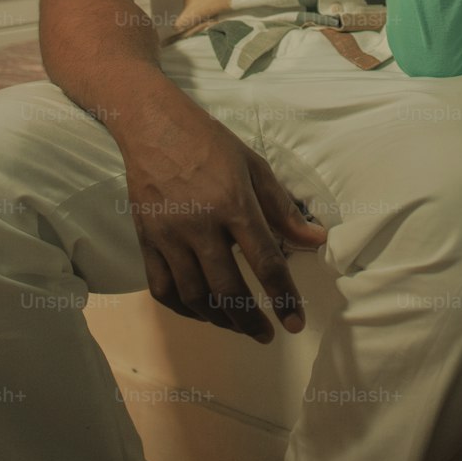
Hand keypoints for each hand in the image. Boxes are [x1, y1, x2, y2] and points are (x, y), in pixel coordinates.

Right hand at [119, 95, 326, 340]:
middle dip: (250, 320)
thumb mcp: (254, 167)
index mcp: (233, 204)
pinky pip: (162, 289)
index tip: (295, 323)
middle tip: (266, 334)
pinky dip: (184, 309)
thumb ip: (283, 209)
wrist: (154, 126)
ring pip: (194, 296)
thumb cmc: (210, 143)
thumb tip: (315, 240)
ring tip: (239, 326)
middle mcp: (200, 225)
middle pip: (227, 290)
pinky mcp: (146, 241)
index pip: (265, 262)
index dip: (283, 297)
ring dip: (220, 320)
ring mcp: (168, 236)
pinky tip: (203, 312)